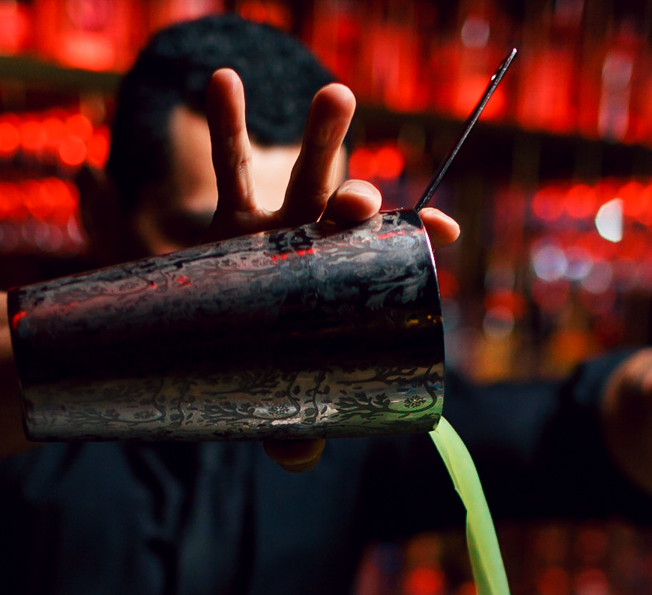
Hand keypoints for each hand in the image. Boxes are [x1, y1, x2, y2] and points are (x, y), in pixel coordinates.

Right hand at [201, 69, 460, 472]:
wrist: (209, 355)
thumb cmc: (264, 384)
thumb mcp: (279, 419)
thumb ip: (293, 440)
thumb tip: (299, 457)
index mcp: (347, 291)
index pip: (392, 259)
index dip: (419, 238)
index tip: (442, 229)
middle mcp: (324, 251)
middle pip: (352, 212)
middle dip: (364, 195)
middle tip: (361, 198)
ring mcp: (281, 228)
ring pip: (304, 174)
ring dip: (324, 135)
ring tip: (338, 95)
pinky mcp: (232, 221)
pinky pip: (230, 164)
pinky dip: (227, 120)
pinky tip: (223, 80)